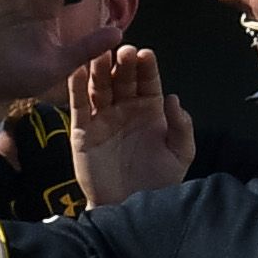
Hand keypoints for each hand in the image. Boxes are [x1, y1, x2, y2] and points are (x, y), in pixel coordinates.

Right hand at [65, 45, 197, 200]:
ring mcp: (102, 118)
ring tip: (99, 52)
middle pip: (122, 79)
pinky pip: (79, 106)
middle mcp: (125, 108)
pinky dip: (75, 88)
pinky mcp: (82, 130)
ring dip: (99, 69)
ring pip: (99, 87)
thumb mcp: (179, 155)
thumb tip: (173, 97)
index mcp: (150, 110)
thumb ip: (181, 127)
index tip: (145, 54)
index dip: (146, 68)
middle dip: (123, 64)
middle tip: (123, 48)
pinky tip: (75, 69)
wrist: (130, 209)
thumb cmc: (158, 183)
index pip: (147, 81)